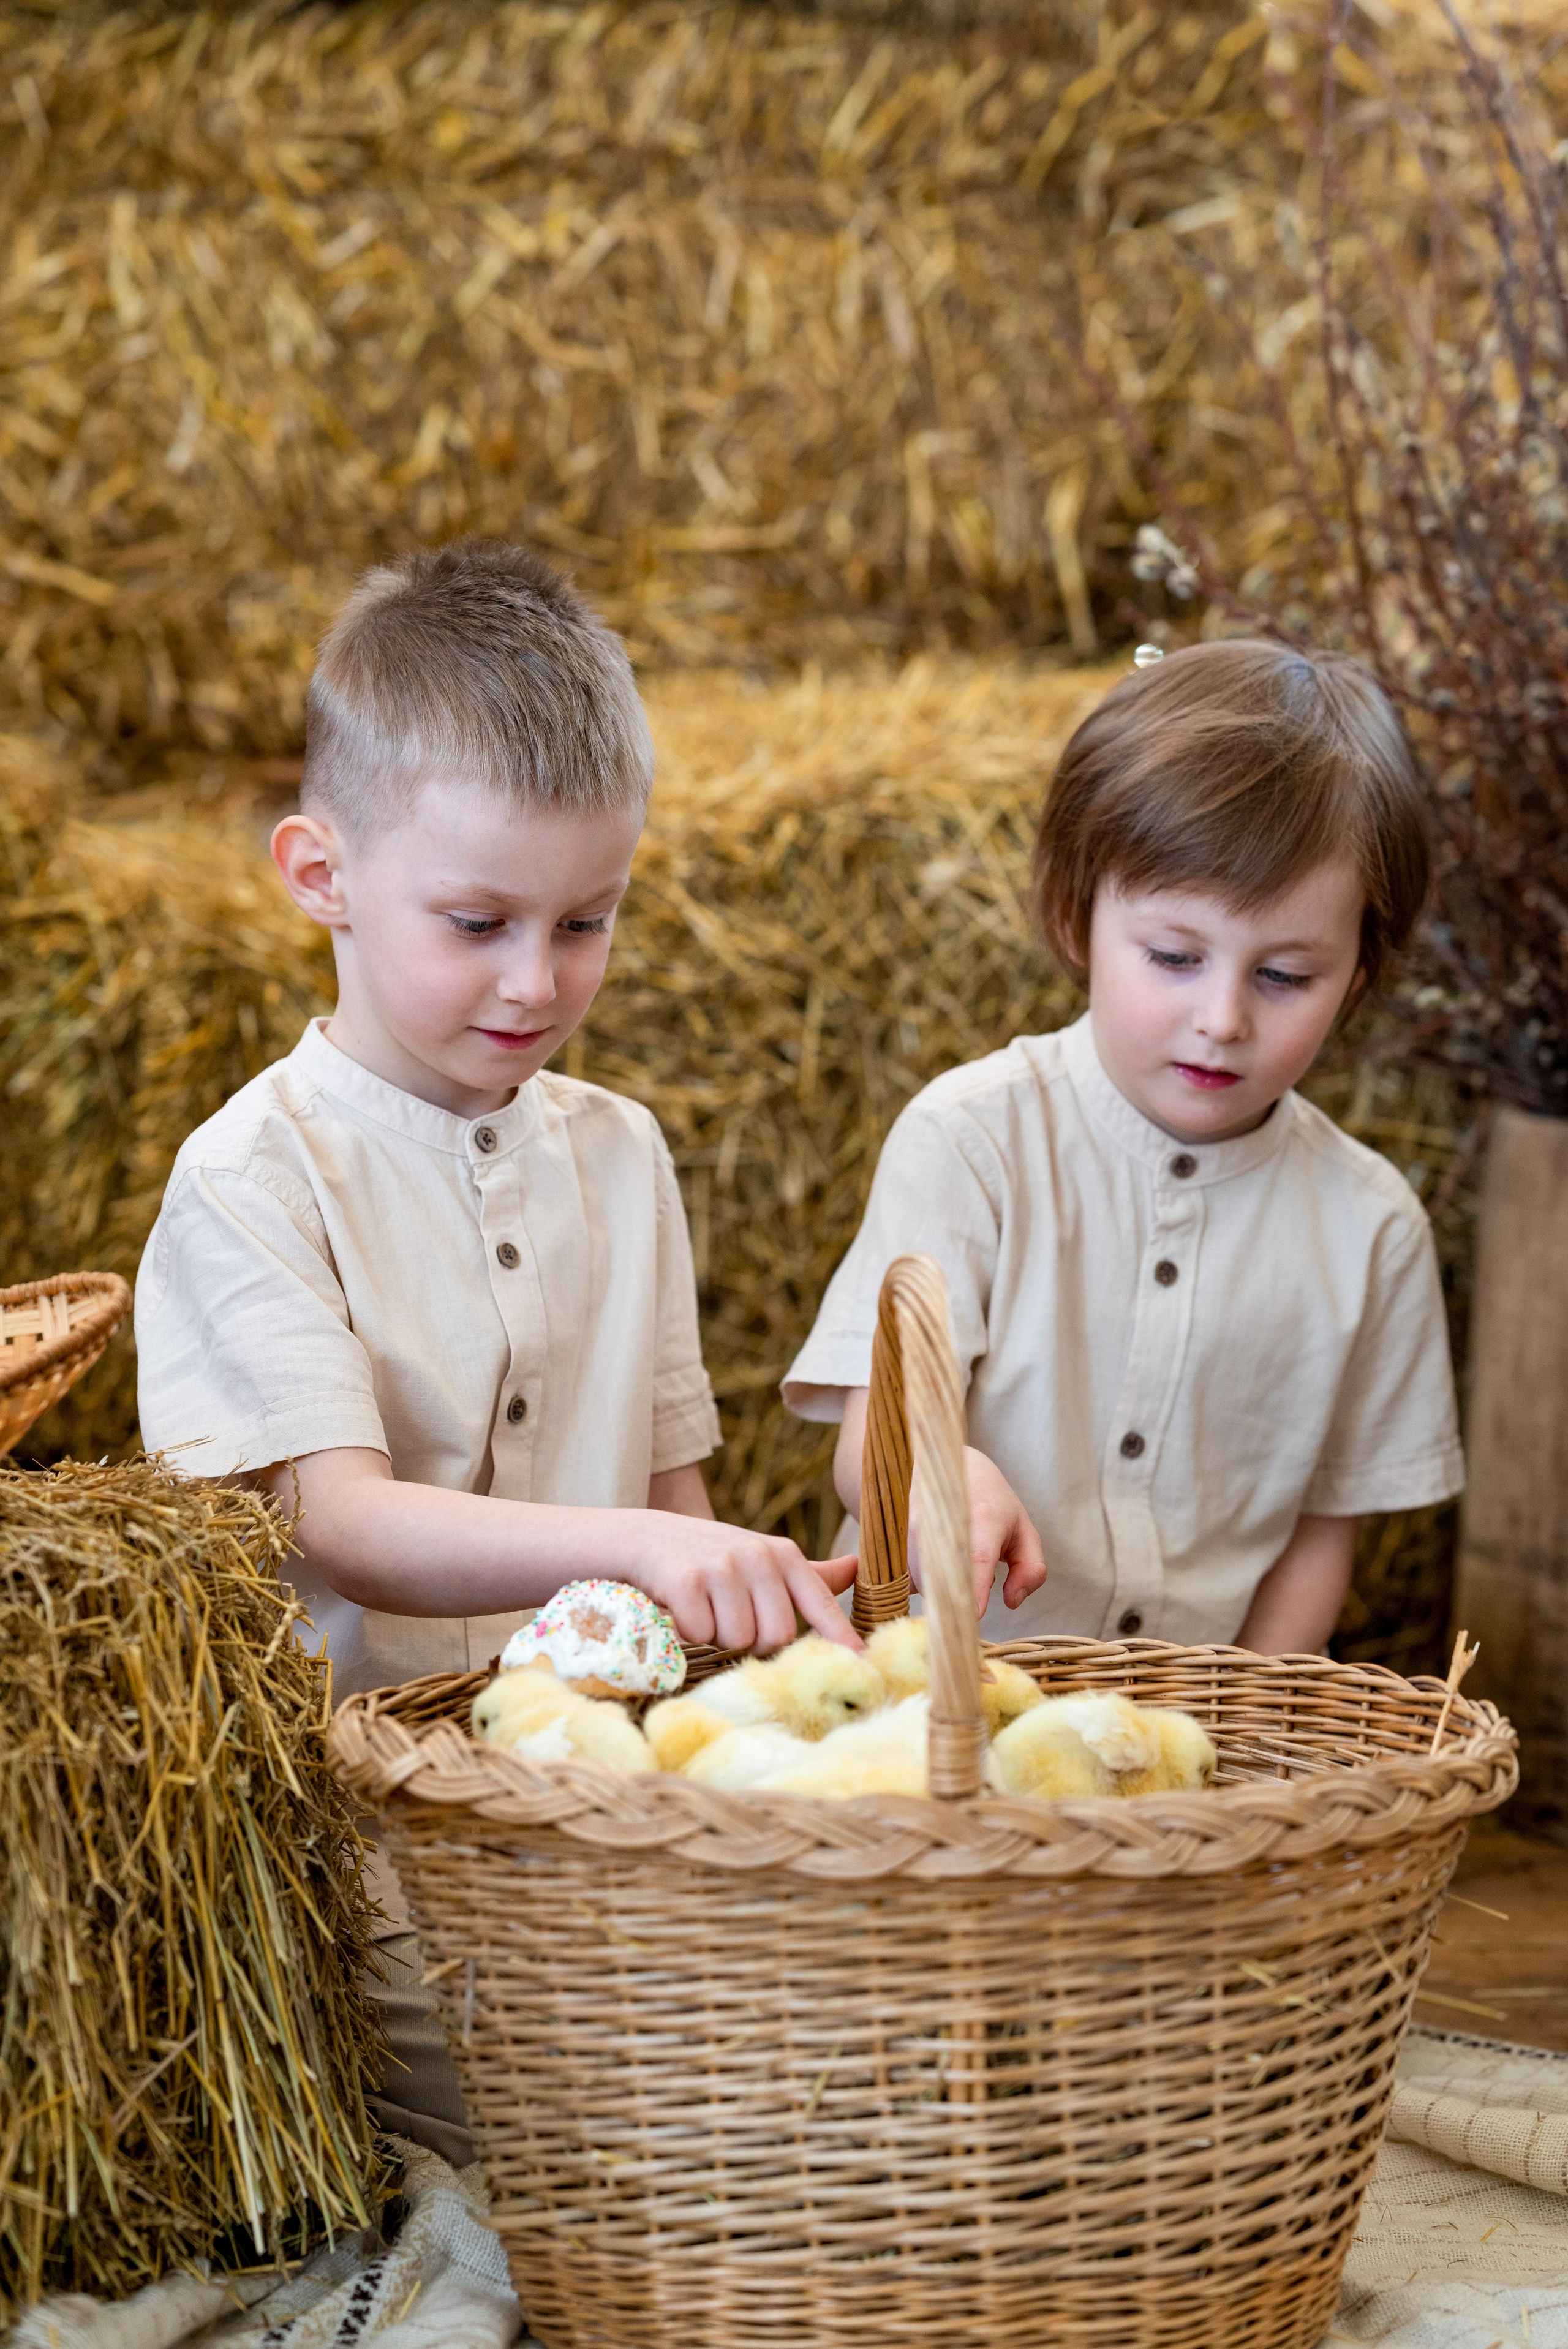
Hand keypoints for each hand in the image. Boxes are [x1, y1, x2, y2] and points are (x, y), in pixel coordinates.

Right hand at [627, 1514, 861, 1653]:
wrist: (643, 1537)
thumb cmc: (711, 1556)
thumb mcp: (762, 1560)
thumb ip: (808, 1574)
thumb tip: (856, 1568)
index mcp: (784, 1555)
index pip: (821, 1603)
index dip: (841, 1637)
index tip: (863, 1664)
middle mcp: (758, 1556)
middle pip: (778, 1635)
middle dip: (754, 1642)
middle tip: (731, 1621)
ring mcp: (721, 1567)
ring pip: (739, 1640)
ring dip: (718, 1639)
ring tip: (705, 1611)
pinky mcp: (686, 1580)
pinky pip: (702, 1634)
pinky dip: (689, 1632)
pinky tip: (681, 1610)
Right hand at [910, 1446, 1045, 1617]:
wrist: (942, 1465)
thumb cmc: (990, 1503)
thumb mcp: (1023, 1531)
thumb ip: (1030, 1570)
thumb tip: (1012, 1602)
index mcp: (983, 1518)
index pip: (976, 1558)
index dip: (974, 1591)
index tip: (974, 1616)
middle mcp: (941, 1521)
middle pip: (947, 1583)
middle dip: (960, 1601)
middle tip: (972, 1593)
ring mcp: (912, 1528)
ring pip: (924, 1585)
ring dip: (941, 1591)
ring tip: (954, 1566)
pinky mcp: (893, 1538)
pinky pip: (906, 1578)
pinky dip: (921, 1582)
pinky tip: (932, 1564)